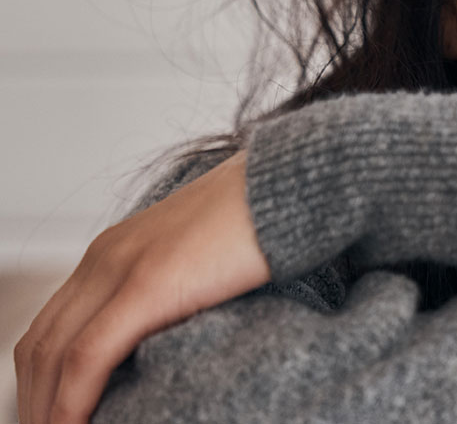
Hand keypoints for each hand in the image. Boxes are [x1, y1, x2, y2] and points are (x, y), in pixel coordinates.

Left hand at [14, 150, 269, 423]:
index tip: (54, 415)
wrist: (294, 182)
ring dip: (46, 407)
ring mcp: (122, 267)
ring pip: (51, 355)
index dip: (43, 381)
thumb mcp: (205, 257)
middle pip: (39, 346)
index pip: (52, 327)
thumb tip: (182, 331)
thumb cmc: (266, 221)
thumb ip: (178, 288)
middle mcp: (105, 256)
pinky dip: (71, 401)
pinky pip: (87, 357)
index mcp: (115, 250)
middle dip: (35, 400)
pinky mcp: (147, 284)